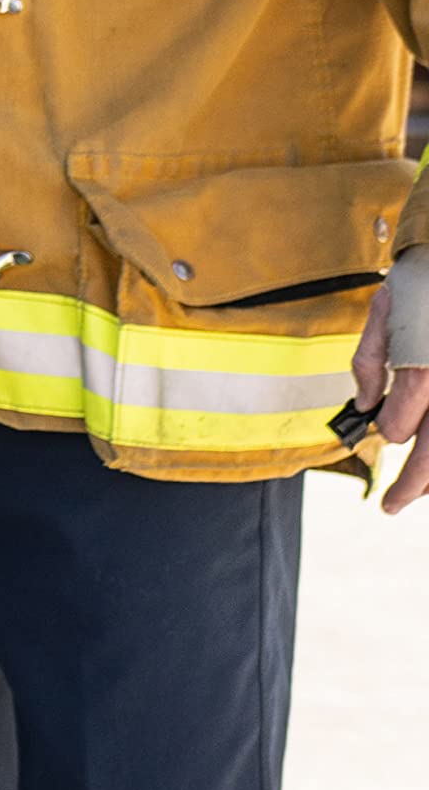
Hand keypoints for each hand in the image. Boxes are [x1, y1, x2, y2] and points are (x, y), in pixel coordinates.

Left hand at [353, 246, 428, 511]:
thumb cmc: (423, 283)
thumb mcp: (384, 311)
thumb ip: (369, 361)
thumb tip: (367, 407)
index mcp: (425, 370)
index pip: (402, 425)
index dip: (390, 429)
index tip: (386, 433)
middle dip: (412, 485)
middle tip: (390, 507)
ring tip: (416, 494)